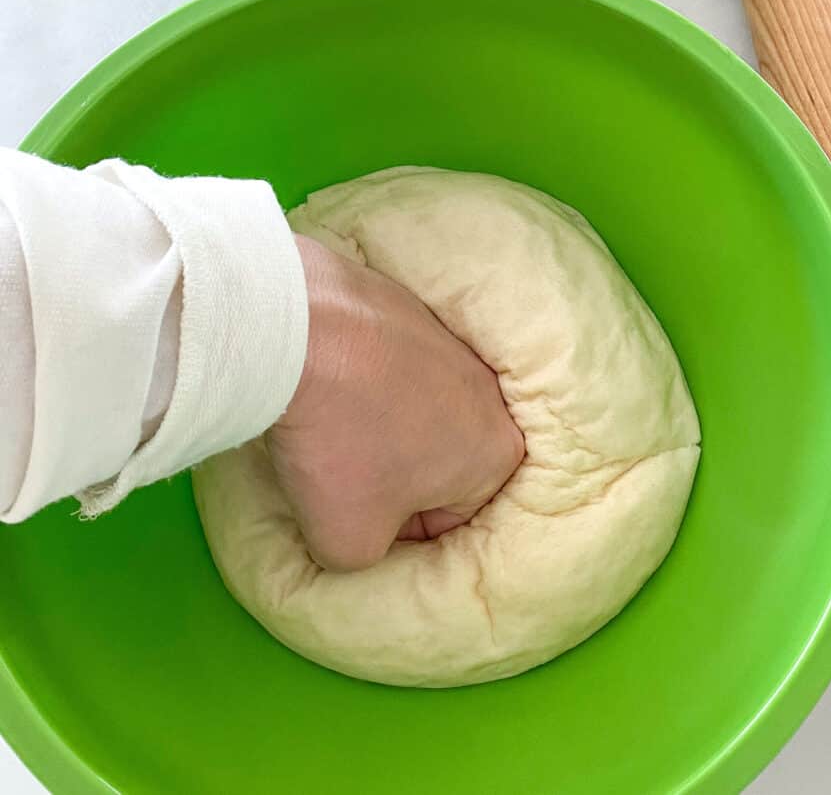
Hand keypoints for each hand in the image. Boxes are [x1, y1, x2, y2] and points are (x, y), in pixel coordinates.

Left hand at [267, 235, 524, 571]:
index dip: (391, 530)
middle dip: (390, 473)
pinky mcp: (408, 306)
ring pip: (413, 406)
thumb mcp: (350, 544)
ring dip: (375, 423)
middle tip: (337, 473)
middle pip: (437, 457)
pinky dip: (359, 375)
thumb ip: (373, 556)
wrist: (299, 333)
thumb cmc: (340, 445)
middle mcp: (488, 390)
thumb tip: (363, 530)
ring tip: (325, 426)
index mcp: (499, 451)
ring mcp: (449, 340)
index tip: (351, 515)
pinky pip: (386, 362)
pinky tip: (322, 382)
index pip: (447, 520)